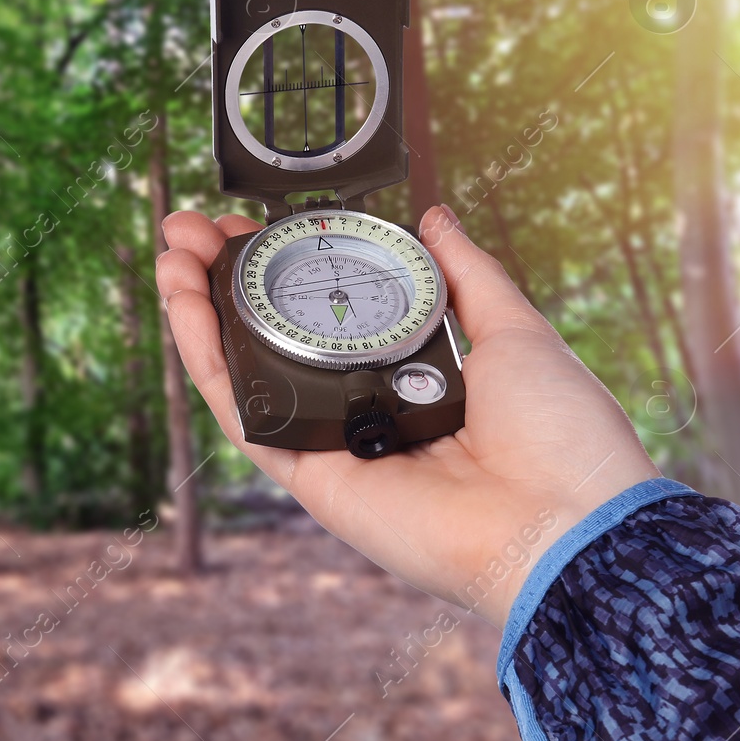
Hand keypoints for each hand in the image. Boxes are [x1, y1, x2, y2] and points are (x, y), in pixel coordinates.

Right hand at [156, 205, 657, 627]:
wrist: (568, 523)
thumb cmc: (562, 438)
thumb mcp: (515, 331)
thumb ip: (467, 274)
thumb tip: (435, 217)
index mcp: (412, 377)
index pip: (328, 313)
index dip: (285, 267)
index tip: (254, 223)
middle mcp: (364, 411)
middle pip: (272, 339)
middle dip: (225, 281)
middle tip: (191, 230)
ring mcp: (333, 444)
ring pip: (244, 373)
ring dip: (197, 313)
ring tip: (171, 254)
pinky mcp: (311, 476)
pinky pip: (245, 413)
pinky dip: (206, 360)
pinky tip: (184, 307)